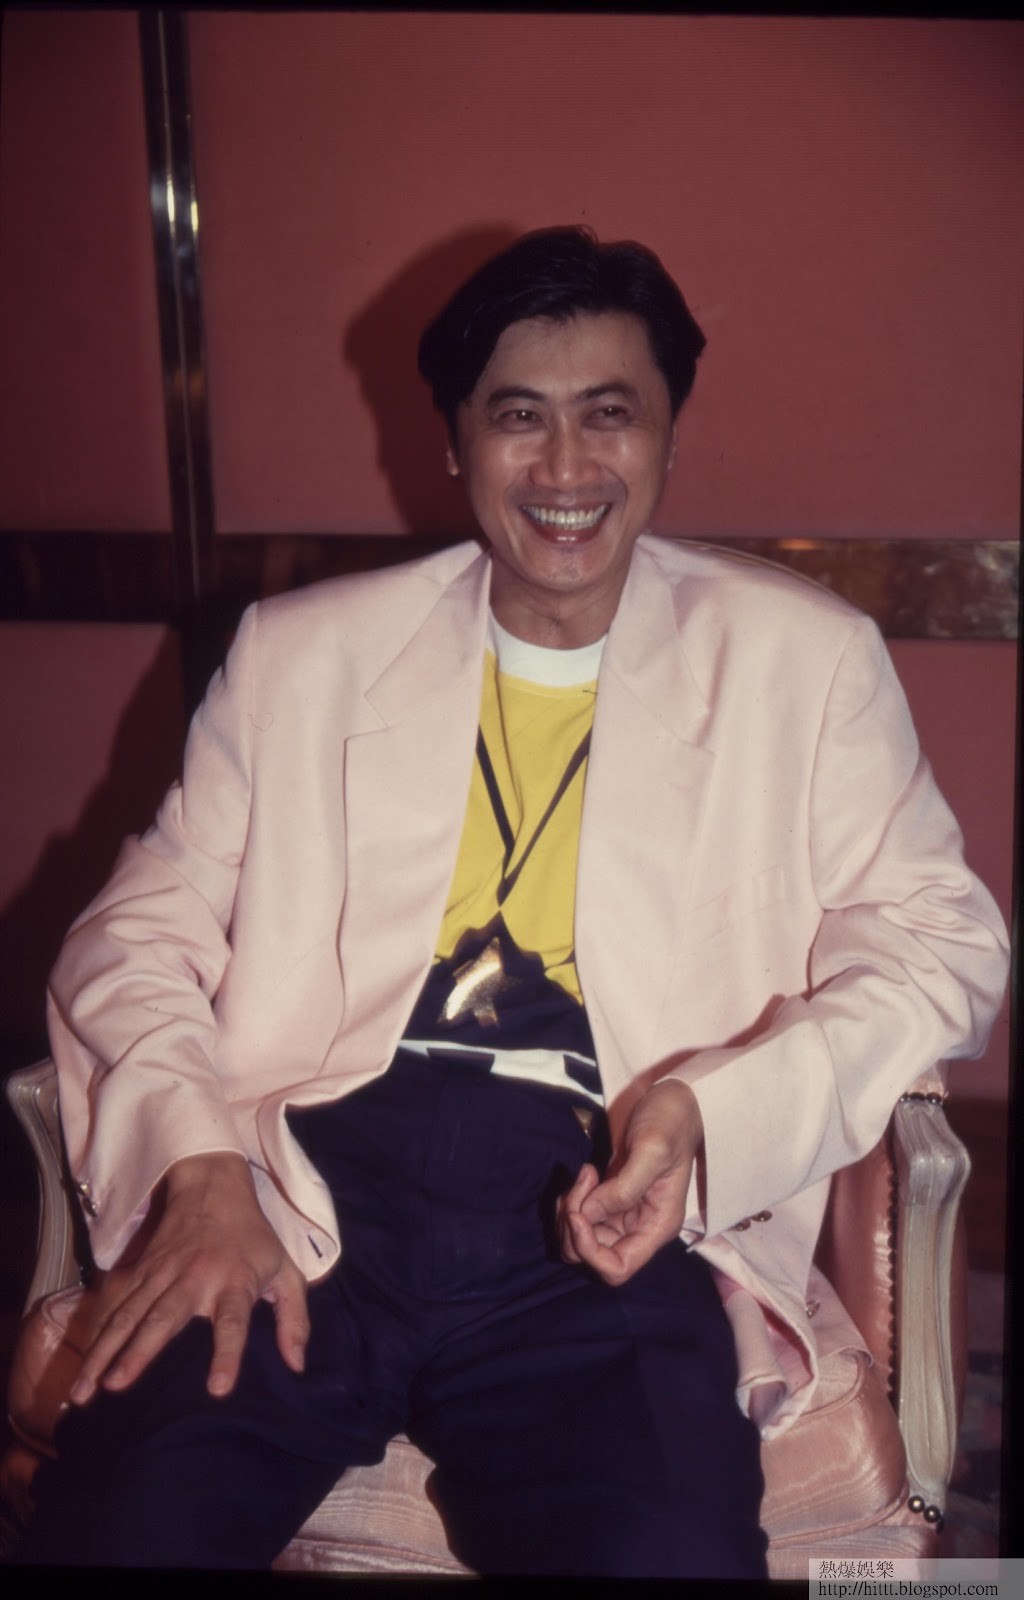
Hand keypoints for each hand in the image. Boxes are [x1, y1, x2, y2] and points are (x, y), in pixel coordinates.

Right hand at [69, 1152, 308, 1404]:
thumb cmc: (253, 1238)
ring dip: (105, 1352)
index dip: (227, 1354)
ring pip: (129, 1316)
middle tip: (117, 1386)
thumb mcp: (287, 1271)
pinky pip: (116, 1309)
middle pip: (165, 1318)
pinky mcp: (141, 1272)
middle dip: (140, 1352)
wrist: (212, 1186)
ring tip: (85, 1391)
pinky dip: (97, 1337)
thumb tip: (296, 1366)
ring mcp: (162, 1275)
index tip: (218, 1389)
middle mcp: (195, 1279)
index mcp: (236, 1282)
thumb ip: (295, 1319)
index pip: (233, 1321)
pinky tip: (84, 1368)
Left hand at [558, 1078, 702, 1285]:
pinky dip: (573, 1199)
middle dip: (574, 1224)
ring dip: (571, 1210)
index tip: (578, 1214)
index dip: (589, 1250)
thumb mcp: (651, 1150)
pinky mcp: (611, 1199)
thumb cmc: (671, 1122)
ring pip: (581, 1237)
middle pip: (593, 1254)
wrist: (675, 1101)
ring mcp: (624, 1215)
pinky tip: (587, 1173)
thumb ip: (623, 1188)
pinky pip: (581, 1217)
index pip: (617, 1268)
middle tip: (583, 1182)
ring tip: (585, 1175)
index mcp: (657, 1226)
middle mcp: (640, 1228)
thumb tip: (588, 1215)